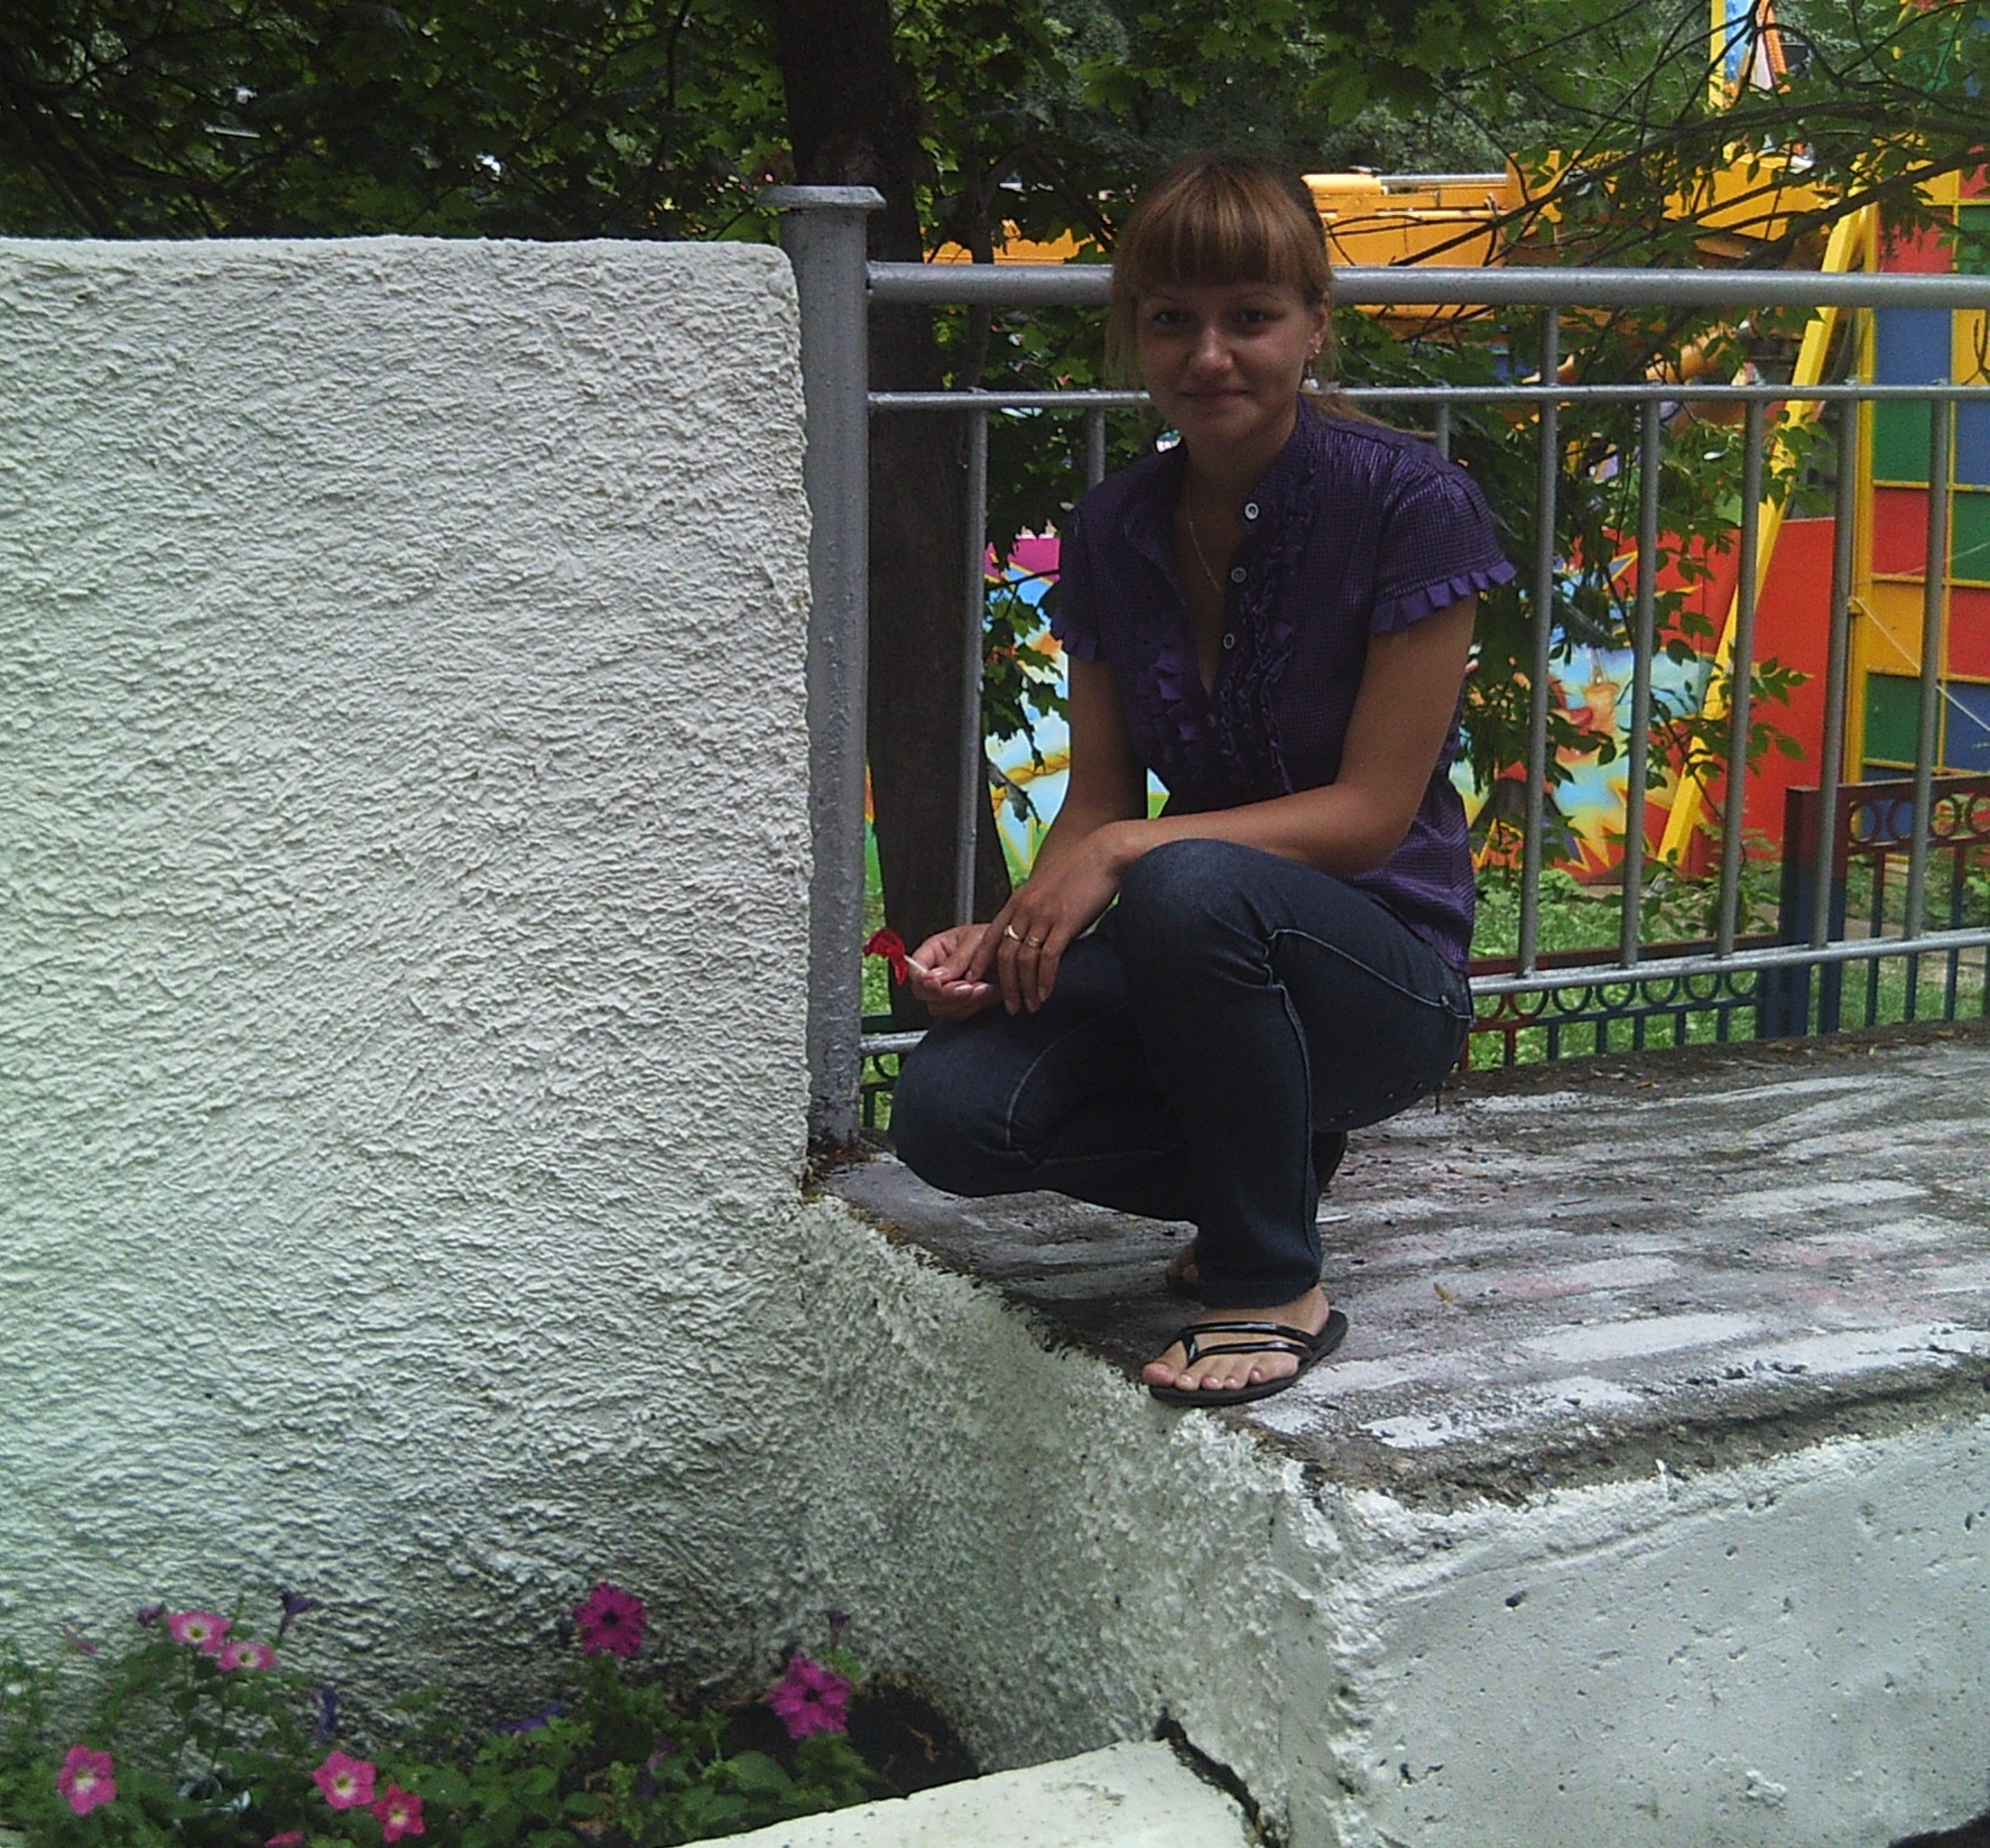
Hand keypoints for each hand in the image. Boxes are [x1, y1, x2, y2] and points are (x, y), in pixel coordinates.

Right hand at [906, 924, 997, 1021]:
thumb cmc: (999, 939)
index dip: (921, 978)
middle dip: (946, 992)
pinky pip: (957, 1013)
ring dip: (961, 1001)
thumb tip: (936, 976)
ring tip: (982, 986)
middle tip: (967, 986)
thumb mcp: (978, 941)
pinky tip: (985, 993)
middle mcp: (938, 971)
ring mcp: (948, 989)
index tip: (935, 982)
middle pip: (922, 992)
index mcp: (935, 950)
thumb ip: (957, 959)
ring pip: (938, 1007)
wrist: (1021, 957)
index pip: (915, 967)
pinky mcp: (961, 1003)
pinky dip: (971, 1007)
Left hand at [969, 824, 1139, 1013]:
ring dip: (1025, 989)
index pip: (991, 936)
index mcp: (1019, 901)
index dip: (981, 961)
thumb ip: (1037, 911)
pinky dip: (1044, 980)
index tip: (977, 981)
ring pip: (1023, 961)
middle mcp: (1025, 908)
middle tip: (1009, 1006)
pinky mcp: (1064, 921)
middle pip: (1004, 955)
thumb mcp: (1048, 889)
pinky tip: (1046, 993)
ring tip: (1030, 1006)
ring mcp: (1043, 915)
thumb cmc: (1081, 870)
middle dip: (1004, 986)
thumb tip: (1037, 936)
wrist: (1104, 853)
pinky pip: (1048, 958)